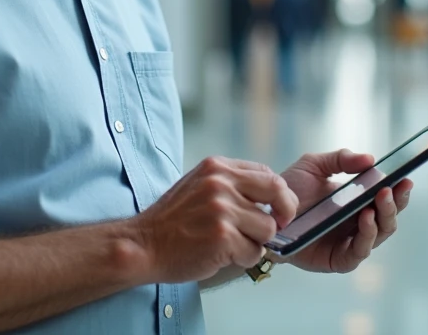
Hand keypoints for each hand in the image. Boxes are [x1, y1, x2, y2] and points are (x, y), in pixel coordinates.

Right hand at [132, 157, 297, 283]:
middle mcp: (221, 183)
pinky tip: (223, 256)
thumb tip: (267, 197)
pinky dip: (244, 259)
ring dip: (256, 242)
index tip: (278, 209)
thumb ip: (230, 184)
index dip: (279, 194)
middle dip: (285, 212)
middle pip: (277, 191)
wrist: (143, 245)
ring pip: (268, 228)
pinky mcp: (223, 236)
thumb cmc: (171, 222)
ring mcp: (222, 209)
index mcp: (217, 167)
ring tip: (232, 245)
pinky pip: (254, 251)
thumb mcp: (198, 185)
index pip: (266, 172)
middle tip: (279, 226)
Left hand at [278, 149, 411, 273]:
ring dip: (384, 217)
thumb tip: (370, 158)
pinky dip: (367, 236)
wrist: (265, 213)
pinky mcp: (337, 259)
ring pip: (380, 235)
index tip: (406, 177)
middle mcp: (357, 223)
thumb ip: (341, 159)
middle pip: (389, 218)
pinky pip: (359, 252)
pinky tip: (365, 219)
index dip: (399, 190)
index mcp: (357, 202)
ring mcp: (349, 242)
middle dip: (395, 203)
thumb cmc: (289, 191)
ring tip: (379, 199)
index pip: (386, 198)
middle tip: (394, 187)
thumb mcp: (314, 165)